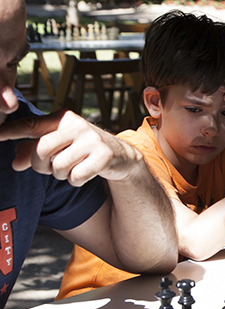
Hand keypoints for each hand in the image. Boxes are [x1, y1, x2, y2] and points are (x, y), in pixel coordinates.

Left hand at [0, 110, 142, 185]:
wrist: (121, 157)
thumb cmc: (83, 150)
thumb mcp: (58, 146)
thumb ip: (33, 151)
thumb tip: (14, 163)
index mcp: (63, 118)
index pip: (31, 125)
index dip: (11, 131)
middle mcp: (77, 126)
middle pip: (42, 150)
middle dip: (41, 165)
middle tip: (48, 169)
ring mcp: (92, 140)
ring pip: (59, 166)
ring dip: (61, 175)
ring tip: (70, 170)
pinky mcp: (104, 156)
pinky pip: (76, 176)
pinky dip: (76, 181)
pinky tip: (83, 175)